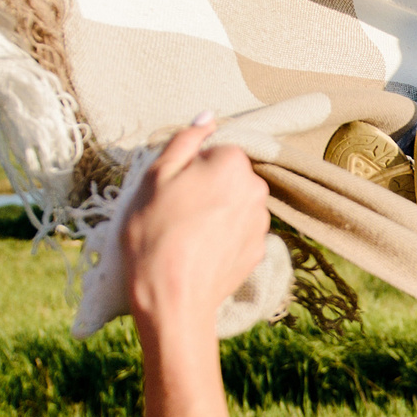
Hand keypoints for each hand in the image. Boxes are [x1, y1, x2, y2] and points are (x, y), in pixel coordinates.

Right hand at [121, 115, 271, 330]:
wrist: (172, 298)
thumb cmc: (156, 233)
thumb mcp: (155, 176)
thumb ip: (185, 140)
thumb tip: (207, 117)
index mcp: (233, 163)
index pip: (214, 149)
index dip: (189, 166)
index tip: (172, 188)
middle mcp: (257, 189)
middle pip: (228, 176)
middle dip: (206, 187)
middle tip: (175, 212)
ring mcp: (261, 223)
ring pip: (234, 204)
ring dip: (215, 212)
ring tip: (186, 235)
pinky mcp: (258, 251)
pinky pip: (238, 232)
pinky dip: (222, 237)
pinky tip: (199, 252)